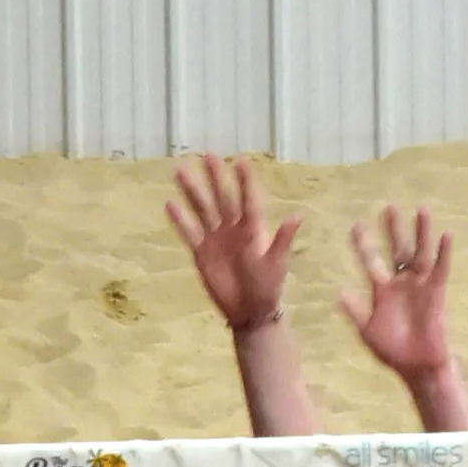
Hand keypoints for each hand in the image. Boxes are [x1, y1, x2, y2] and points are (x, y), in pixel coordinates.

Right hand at [165, 151, 301, 333]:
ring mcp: (215, 238)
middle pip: (222, 197)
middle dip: (215, 177)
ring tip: (180, 171)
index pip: (248, 199)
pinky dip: (180, 219)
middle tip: (208, 155)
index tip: (241, 161)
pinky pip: (189, 232)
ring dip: (192, 191)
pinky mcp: (201, 253)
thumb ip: (283, 239)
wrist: (249, 311)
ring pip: (202, 209)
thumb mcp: (277, 263)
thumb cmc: (267, 286)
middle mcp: (233, 227)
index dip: (245, 181)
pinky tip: (170, 204)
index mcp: (253, 228)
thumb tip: (297, 216)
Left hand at [341, 202, 454, 383]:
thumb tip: (338, 294)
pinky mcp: (437, 292)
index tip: (356, 224)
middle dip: (393, 229)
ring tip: (421, 209)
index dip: (364, 244)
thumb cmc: (392, 351)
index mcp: (382, 290)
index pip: (371, 261)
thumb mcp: (368, 331)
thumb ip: (355, 312)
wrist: (416, 366)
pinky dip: (444, 253)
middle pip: (397, 249)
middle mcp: (401, 282)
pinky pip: (441, 269)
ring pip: (420, 253)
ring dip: (421, 232)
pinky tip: (446, 235)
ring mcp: (420, 285)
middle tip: (388, 206)